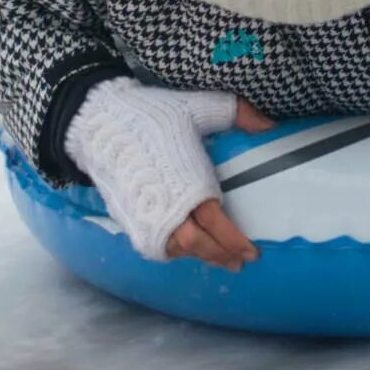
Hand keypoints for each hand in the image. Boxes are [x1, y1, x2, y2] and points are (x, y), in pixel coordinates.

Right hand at [62, 80, 273, 266]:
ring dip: (200, 255)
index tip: (252, 253)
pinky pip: (157, 245)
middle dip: (222, 255)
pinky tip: (185, 248)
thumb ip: (236, 113)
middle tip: (239, 263)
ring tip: (218, 258)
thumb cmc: (151, 115)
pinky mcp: (129, 220)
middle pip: (199, 245)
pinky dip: (174, 251)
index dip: (236, 242)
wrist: (100, 124)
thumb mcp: (197, 107)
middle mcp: (168, 209)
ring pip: (179, 249)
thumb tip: (269, 125)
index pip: (218, 224)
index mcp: (189, 185)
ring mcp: (146, 218)